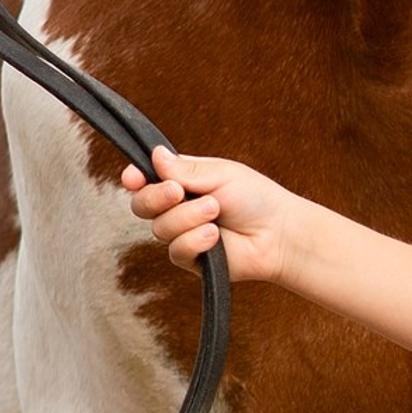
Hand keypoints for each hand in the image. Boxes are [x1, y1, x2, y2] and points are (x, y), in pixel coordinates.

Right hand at [120, 144, 304, 284]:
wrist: (278, 234)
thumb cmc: (256, 199)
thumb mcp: (220, 174)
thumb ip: (184, 169)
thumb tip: (155, 154)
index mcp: (182, 182)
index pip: (146, 180)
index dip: (134, 178)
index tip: (133, 177)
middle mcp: (177, 208)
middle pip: (141, 205)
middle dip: (156, 197)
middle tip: (179, 193)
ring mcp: (182, 234)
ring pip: (159, 228)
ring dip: (187, 217)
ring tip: (216, 211)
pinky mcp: (190, 258)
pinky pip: (176, 251)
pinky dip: (195, 240)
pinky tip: (214, 236)